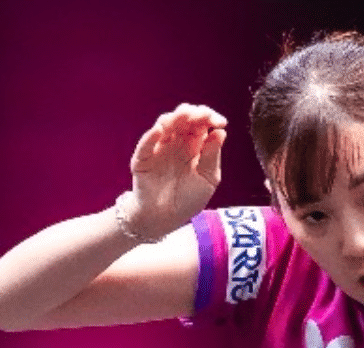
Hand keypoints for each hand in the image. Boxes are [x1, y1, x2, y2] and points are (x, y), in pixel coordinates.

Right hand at [127, 103, 227, 237]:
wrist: (166, 218)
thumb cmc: (189, 199)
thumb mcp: (208, 179)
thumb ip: (212, 157)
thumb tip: (220, 132)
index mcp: (195, 145)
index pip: (202, 124)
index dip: (211, 118)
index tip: (220, 122)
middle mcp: (177, 142)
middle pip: (184, 119)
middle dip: (193, 113)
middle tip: (202, 116)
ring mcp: (159, 148)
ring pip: (165, 124)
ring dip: (174, 118)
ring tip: (183, 117)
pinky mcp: (143, 158)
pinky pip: (146, 144)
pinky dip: (151, 135)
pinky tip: (160, 130)